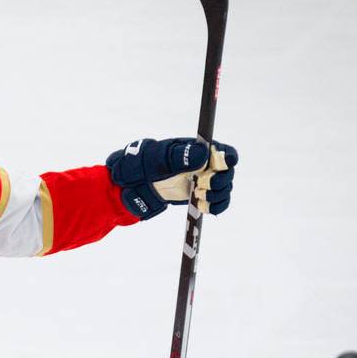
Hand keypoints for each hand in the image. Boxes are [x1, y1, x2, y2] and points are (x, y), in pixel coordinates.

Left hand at [107, 137, 237, 218]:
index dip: (228, 158)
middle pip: (227, 172)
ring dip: (218, 195)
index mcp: (195, 149)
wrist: (128, 186)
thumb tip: (203, 154)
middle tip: (202, 187)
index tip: (222, 167)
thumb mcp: (156, 158)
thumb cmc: (140, 165)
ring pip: (223, 188)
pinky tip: (205, 208)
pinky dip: (216, 206)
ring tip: (199, 198)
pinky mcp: (196, 196)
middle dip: (220, 181)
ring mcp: (200, 180)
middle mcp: (202, 164)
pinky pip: (216, 202)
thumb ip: (179, 156)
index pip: (223, 150)